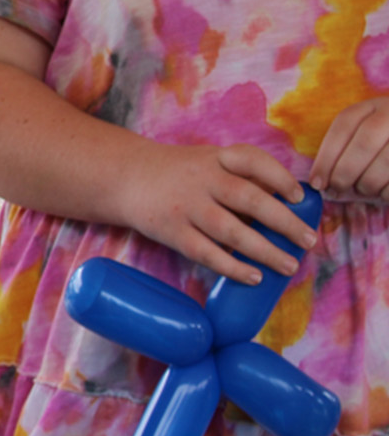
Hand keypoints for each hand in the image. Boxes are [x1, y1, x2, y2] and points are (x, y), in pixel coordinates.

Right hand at [115, 141, 316, 283]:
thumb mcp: (209, 160)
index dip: (279, 178)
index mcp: (216, 158)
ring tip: (289, 266)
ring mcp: (186, 207)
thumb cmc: (180, 172)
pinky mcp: (171, 231)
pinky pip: (205, 252)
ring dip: (265, 251)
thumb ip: (243, 175)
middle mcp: (202, 180)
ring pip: (231, 231)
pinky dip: (232, 267)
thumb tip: (286, 206)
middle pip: (249, 199)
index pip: (253, 161)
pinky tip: (254, 277)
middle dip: (284, 222)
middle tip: (308, 241)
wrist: (126, 177)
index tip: (298, 197)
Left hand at [311, 97, 388, 200]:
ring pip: (386, 163)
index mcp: (376, 105)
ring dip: (368, 184)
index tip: (316, 182)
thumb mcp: (365, 133)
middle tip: (336, 189)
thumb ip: (345, 149)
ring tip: (364, 189)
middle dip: (345, 172)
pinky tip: (383, 193)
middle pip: (365, 143)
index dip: (326, 156)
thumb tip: (319, 182)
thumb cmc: (383, 143)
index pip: (345, 124)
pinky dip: (387, 192)